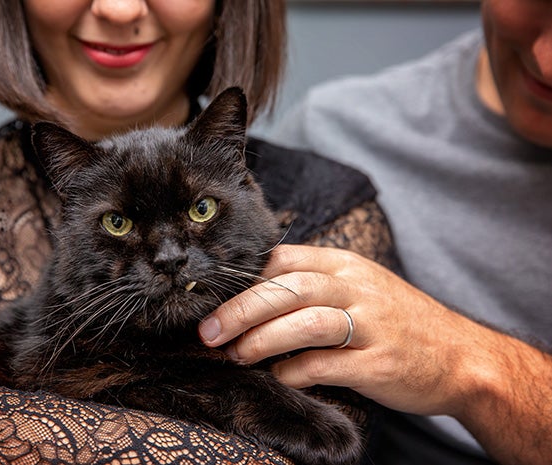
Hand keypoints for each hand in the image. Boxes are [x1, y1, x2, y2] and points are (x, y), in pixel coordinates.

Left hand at [198, 244, 488, 416]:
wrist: (463, 357)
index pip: (283, 259)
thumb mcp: (359, 287)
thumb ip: (312, 285)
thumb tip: (248, 297)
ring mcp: (371, 324)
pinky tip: (279, 376)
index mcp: (344, 265)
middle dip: (240, 309)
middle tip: (207, 331)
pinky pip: (326, 364)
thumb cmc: (396, 322)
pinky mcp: (379, 362)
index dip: (242, 278)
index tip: (211, 298)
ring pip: (305, 322)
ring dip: (261, 339)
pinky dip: (294, 371)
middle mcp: (357, 288)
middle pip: (288, 288)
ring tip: (234, 354)